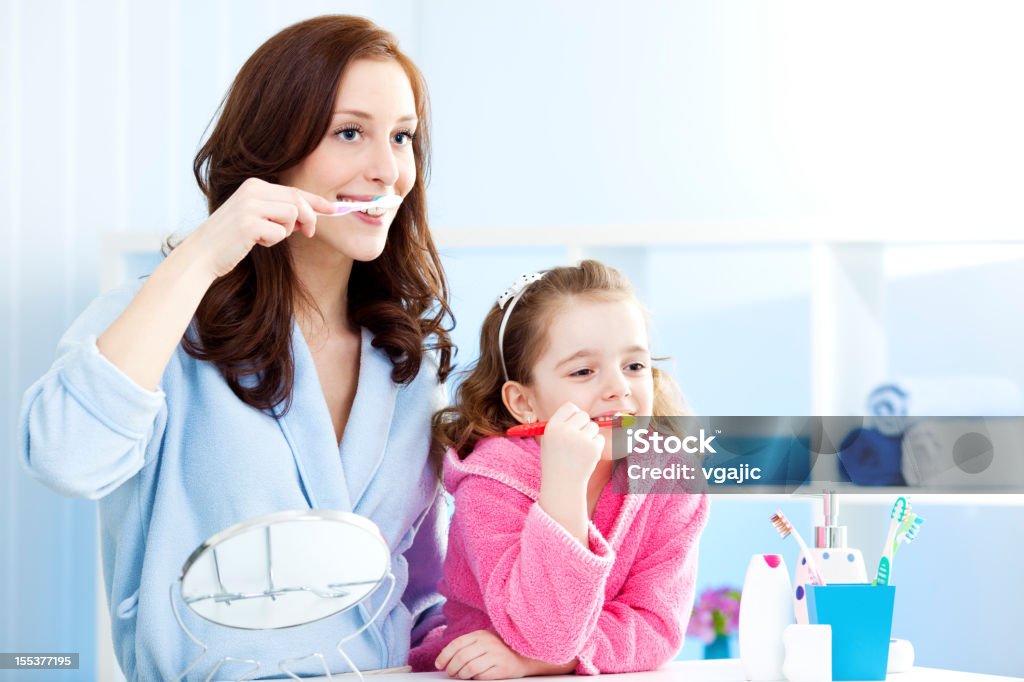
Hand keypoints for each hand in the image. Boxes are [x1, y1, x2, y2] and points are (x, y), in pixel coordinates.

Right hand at [186, 177, 335, 278]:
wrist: (202, 254)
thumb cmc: (232, 240)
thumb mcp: (256, 218)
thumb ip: (279, 212)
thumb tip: (310, 216)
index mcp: (254, 185)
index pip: (294, 190)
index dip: (316, 201)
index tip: (334, 209)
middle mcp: (252, 190)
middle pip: (298, 201)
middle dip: (309, 218)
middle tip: (308, 233)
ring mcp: (249, 205)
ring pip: (292, 215)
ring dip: (285, 232)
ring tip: (266, 237)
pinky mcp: (248, 223)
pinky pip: (279, 232)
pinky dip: (273, 241)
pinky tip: (255, 243)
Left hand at [435, 631, 573, 678]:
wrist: (523, 654)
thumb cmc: (498, 648)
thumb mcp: (482, 641)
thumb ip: (466, 646)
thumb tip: (445, 659)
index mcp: (480, 634)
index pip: (457, 644)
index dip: (445, 655)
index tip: (439, 664)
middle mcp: (487, 643)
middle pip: (461, 657)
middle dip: (452, 668)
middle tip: (451, 673)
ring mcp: (495, 655)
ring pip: (469, 668)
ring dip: (462, 674)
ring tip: (462, 675)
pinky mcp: (501, 668)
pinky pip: (481, 676)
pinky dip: (475, 678)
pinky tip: (475, 677)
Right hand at [539, 401, 603, 484]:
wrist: (562, 485)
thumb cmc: (555, 462)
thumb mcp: (549, 440)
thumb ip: (561, 425)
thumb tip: (578, 411)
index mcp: (552, 427)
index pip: (569, 407)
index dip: (574, 414)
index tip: (574, 423)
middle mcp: (565, 431)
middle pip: (583, 415)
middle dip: (584, 425)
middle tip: (579, 439)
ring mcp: (580, 439)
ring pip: (593, 426)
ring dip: (590, 436)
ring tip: (580, 451)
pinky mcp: (593, 448)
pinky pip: (600, 438)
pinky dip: (596, 446)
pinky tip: (586, 457)